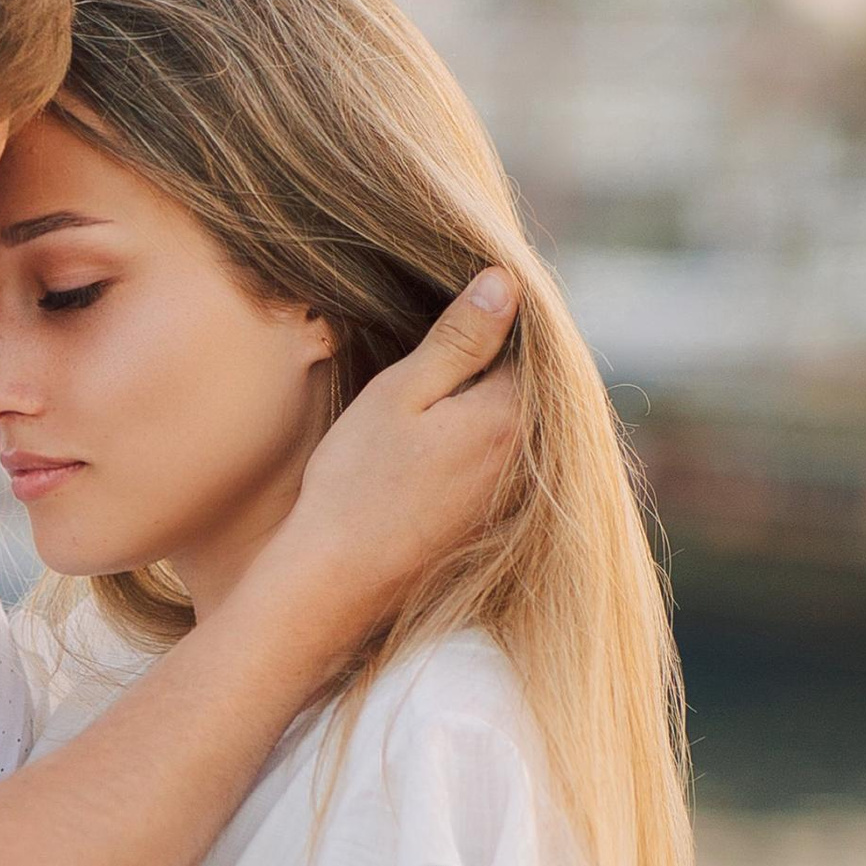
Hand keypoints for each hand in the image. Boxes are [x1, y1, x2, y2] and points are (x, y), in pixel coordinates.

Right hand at [258, 267, 520, 624]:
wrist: (336, 583)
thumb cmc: (357, 483)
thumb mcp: (401, 394)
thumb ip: (460, 339)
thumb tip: (506, 283)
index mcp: (511, 414)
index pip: (528, 341)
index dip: (495, 314)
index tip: (457, 303)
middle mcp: (529, 456)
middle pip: (529, 383)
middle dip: (497, 355)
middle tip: (444, 336)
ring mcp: (515, 494)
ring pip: (516, 422)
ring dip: (489, 398)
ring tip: (438, 386)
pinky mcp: (495, 521)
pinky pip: (504, 459)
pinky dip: (480, 439)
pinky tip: (438, 440)